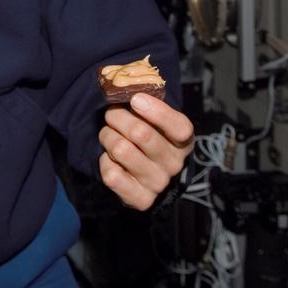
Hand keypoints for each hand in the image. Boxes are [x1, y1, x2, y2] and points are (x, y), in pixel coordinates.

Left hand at [98, 93, 193, 209]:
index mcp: (183, 141)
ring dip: (107, 137)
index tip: (135, 99)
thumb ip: (146, 104)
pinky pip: (112, 175)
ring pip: (121, 150)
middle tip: (111, 114)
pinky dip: (104, 162)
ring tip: (109, 136)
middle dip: (118, 117)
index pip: (179, 127)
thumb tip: (127, 87)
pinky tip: (110, 159)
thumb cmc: (150, 138)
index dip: (156, 111)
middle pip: (140, 133)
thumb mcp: (156, 120)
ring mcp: (158, 183)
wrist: (148, 177)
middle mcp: (175, 164)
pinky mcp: (141, 200)